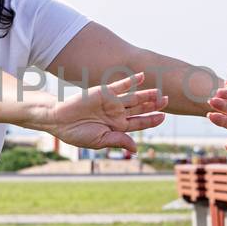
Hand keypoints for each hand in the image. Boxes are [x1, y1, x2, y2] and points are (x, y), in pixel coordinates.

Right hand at [45, 71, 167, 156]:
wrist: (59, 119)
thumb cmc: (77, 133)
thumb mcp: (100, 141)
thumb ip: (119, 141)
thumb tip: (136, 148)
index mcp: (116, 127)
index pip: (138, 123)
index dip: (151, 120)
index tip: (163, 117)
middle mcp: (116, 113)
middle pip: (139, 108)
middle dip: (153, 105)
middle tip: (167, 100)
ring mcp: (111, 102)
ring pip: (134, 97)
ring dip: (147, 94)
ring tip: (159, 92)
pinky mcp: (104, 92)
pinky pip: (121, 85)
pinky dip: (132, 81)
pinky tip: (142, 76)